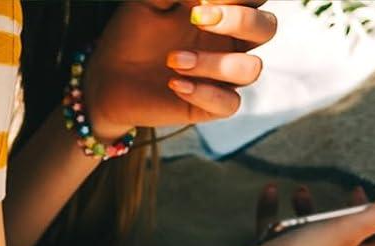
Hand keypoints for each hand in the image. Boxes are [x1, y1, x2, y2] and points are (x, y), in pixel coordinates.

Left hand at [87, 1, 276, 139]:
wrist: (107, 76)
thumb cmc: (132, 32)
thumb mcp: (149, 2)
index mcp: (227, 10)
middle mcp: (233, 42)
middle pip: (267, 28)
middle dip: (239, 20)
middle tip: (197, 18)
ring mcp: (223, 76)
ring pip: (251, 69)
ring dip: (215, 63)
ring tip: (173, 60)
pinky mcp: (209, 106)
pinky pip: (229, 104)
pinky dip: (205, 93)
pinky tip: (175, 85)